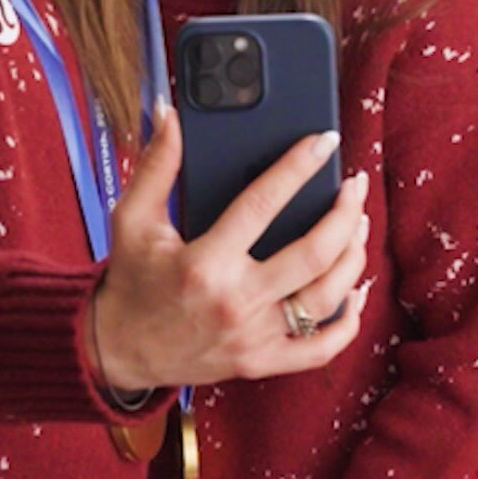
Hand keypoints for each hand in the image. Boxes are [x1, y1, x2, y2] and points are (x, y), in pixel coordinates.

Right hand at [87, 103, 367, 392]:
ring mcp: (253, 337)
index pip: (262, 205)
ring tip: (359, 225)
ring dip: (353, 257)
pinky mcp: (261, 362)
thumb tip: (170, 116)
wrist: (118, 351)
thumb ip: (156, 166)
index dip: (298, 168)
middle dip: (345, 213)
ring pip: (327, 297)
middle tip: (355, 185)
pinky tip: (355, 292)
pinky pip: (321, 349)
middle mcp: (235, 301)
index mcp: (204, 262)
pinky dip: (348, 322)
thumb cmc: (130, 280)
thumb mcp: (132, 219)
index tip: (324, 142)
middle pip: (313, 254)